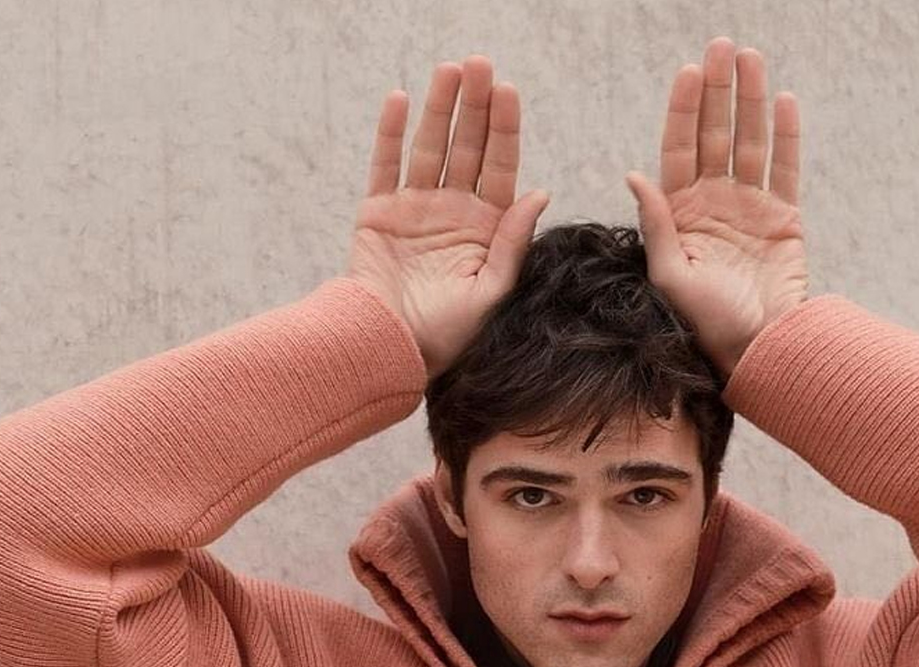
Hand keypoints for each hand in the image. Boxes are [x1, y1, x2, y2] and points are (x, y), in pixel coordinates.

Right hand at [346, 57, 551, 379]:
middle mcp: (453, 212)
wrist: (389, 350)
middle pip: (467, 147)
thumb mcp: (491, 292)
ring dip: (439, 108)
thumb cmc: (445, 335)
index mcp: (486, 229)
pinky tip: (400, 98)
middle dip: (475, 106)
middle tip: (481, 64)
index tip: (509, 92)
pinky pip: (386, 165)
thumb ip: (513, 242)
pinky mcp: (378, 213)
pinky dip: (390, 133)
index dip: (505, 129)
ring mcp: (414, 209)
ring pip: (430, 147)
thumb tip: (541, 192)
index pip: (500, 167)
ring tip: (450, 70)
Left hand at [624, 37, 809, 378]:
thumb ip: (656, 224)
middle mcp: (713, 205)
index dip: (683, 110)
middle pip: (714, 135)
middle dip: (717, 91)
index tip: (687, 73)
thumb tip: (633, 174)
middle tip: (720, 46)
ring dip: (750, 100)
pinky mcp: (783, 218)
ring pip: (749, 141)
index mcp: (680, 215)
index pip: (678, 150)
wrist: (757, 350)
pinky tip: (784, 100)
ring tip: (750, 59)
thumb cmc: (706, 324)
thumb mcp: (670, 275)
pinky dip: (786, 134)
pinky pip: (785, 168)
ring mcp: (749, 208)